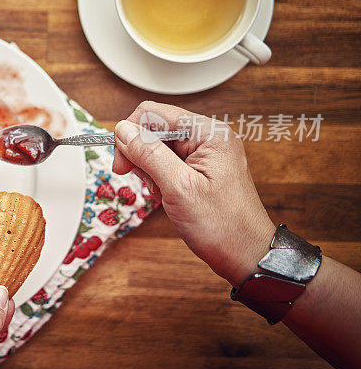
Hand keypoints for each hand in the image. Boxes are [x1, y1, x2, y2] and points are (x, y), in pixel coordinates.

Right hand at [112, 101, 275, 286]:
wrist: (246, 256)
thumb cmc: (223, 226)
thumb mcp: (179, 188)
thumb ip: (149, 154)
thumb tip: (123, 130)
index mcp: (209, 134)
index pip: (155, 113)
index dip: (132, 135)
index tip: (122, 163)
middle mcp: (208, 138)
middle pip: (155, 129)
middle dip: (141, 155)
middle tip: (145, 183)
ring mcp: (205, 154)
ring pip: (157, 147)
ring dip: (149, 169)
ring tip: (162, 193)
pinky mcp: (200, 169)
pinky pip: (167, 163)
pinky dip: (159, 178)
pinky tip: (167, 195)